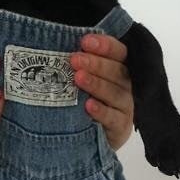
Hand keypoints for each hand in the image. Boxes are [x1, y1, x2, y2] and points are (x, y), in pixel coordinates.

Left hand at [70, 34, 132, 150]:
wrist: (89, 138)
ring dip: (97, 84)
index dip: (105, 46)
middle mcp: (125, 86)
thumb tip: (54, 45)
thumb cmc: (82, 103)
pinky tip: (88, 106)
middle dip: (96, 64)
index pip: (119, 53)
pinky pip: (113, 118)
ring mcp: (125, 107)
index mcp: (118, 70)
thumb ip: (77, 65)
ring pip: (116, 93)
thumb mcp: (79, 81)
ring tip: (78, 78)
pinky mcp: (121, 127)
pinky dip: (101, 111)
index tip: (85, 41)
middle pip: (117, 71)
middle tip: (75, 59)